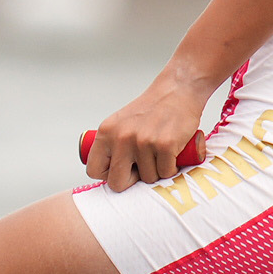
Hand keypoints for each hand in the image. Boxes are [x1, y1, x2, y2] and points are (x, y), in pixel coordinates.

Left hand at [82, 75, 209, 190]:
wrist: (178, 90)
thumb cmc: (152, 109)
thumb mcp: (122, 123)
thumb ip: (113, 145)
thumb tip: (111, 173)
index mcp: (106, 133)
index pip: (94, 170)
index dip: (109, 175)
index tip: (121, 169)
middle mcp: (122, 138)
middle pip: (117, 182)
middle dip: (131, 181)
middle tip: (142, 169)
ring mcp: (143, 142)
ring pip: (147, 178)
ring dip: (156, 171)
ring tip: (160, 153)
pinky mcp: (165, 145)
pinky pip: (166, 172)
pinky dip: (171, 167)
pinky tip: (172, 153)